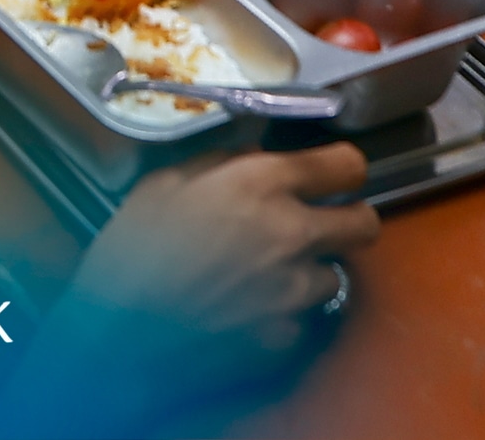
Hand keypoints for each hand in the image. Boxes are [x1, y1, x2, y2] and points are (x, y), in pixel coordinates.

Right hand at [69, 143, 377, 357]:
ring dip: (313, 268)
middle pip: (365, 224)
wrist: (118, 323)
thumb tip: (255, 151)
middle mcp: (290, 234)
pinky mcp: (281, 333)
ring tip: (276, 266)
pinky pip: (302, 317)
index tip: (332, 172)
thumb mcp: (168, 179)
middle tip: (321, 219)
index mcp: (262, 184)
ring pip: (335, 275)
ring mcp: (290, 290)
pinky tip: (253, 302)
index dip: (343, 167)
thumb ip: (223, 161)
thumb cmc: (134, 244)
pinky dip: (286, 311)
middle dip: (349, 218)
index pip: (347, 164)